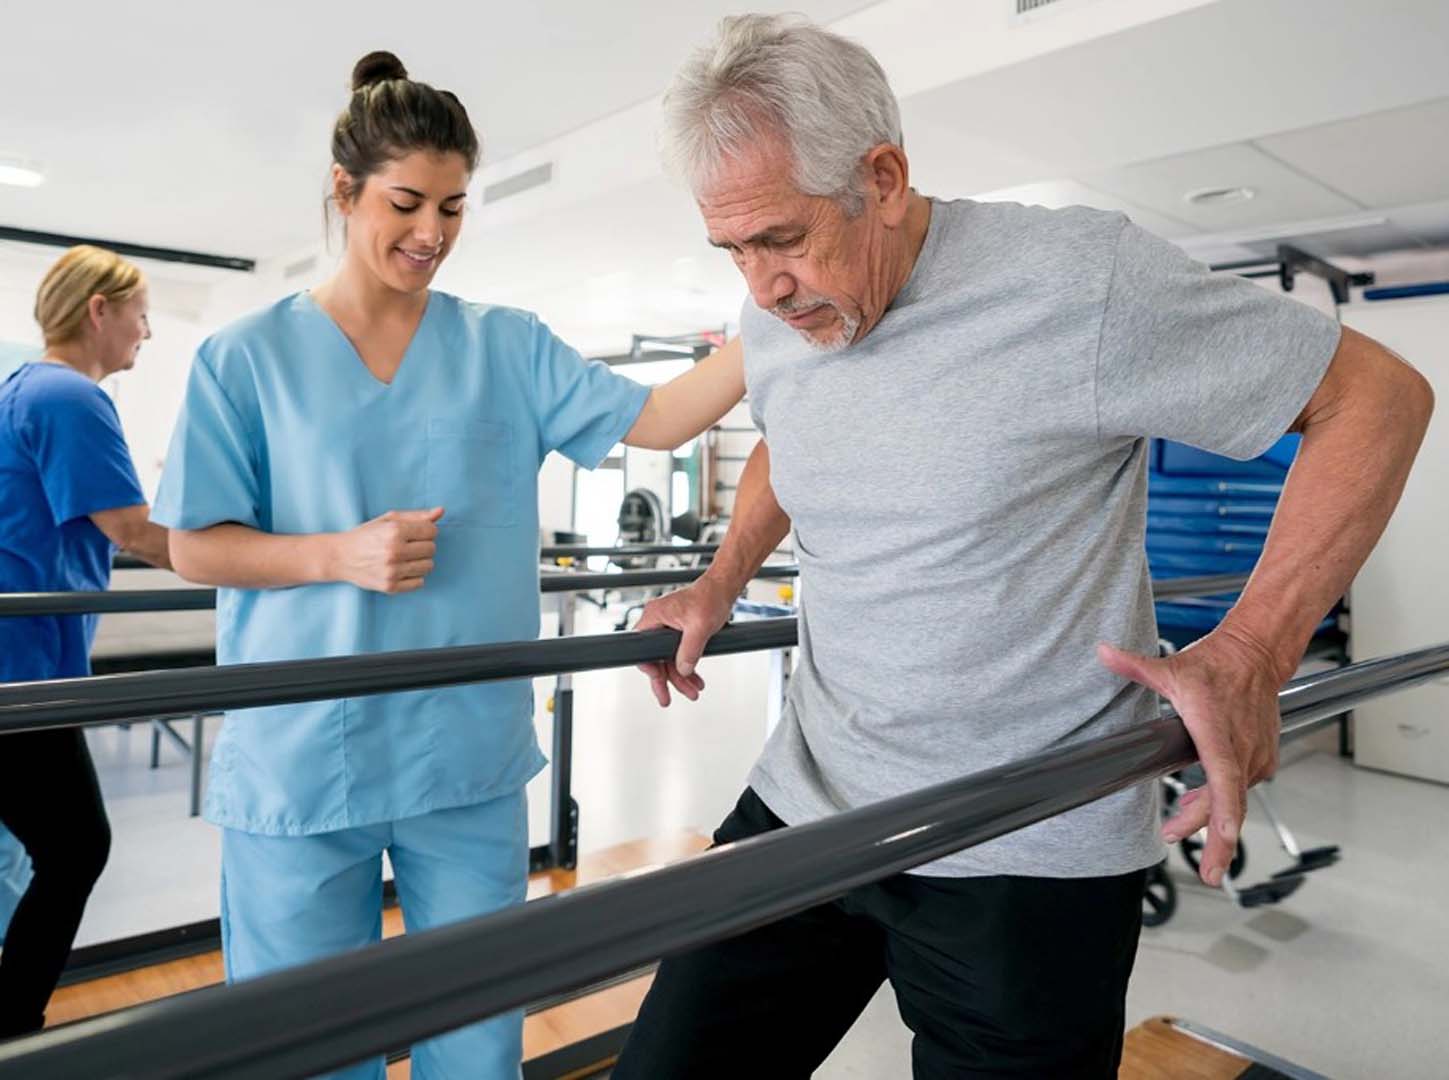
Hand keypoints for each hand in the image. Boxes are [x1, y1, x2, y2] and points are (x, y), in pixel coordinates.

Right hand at [332, 508, 443, 593]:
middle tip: (407, 545)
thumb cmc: (366, 535)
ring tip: (405, 557)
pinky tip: (401, 569)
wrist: (340, 557)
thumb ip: (416, 516)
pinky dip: (414, 576)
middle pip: (431, 549)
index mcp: (394, 532)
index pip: (431, 531)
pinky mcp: (390, 587)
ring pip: (429, 566)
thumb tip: (440, 511)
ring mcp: (392, 571)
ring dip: (420, 561)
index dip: (425, 530)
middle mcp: (394, 552)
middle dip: (423, 545)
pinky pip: (420, 582)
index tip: (414, 532)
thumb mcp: (388, 520)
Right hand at [635, 577, 735, 705]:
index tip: (659, 682)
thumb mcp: (700, 627)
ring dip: (681, 677)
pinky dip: (687, 667)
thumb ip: (690, 651)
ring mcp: (667, 627)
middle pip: (656, 659)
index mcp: (654, 616)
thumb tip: (683, 670)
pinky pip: (678, 654)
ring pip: (669, 660)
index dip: (650, 668)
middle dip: (668, 680)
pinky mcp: (678, 631)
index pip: (643, 649)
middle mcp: (657, 622)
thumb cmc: (710, 597)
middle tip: (668, 699)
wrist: (723, 588)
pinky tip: (695, 679)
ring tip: (693, 690)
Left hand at [1097, 625, 1286, 886]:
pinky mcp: (1262, 759)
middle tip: (1203, 870)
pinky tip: (1198, 803)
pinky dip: (1221, 800)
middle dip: (1217, 840)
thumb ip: (1134, 666)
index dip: (1224, 812)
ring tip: (1177, 826)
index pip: (1224, 779)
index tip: (1225, 839)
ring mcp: (1255, 756)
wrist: (1256, 655)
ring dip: (1209, 817)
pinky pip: (1240, 789)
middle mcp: (1241, 749)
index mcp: (1217, 732)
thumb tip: (1103, 652)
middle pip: (1228, 803)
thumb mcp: (1170, 668)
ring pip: (1233, 799)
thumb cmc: (1215, 665)